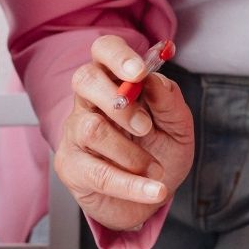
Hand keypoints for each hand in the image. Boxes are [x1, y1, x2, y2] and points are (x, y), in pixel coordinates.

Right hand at [54, 35, 193, 230]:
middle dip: (117, 100)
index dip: (117, 56)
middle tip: (145, 126)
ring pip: (92, 129)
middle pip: (85, 79)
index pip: (104, 50)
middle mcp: (89, 102)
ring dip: (131, 153)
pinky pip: (97, 173)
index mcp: (114, 82)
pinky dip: (131, 185)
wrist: (149, 198)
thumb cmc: (159, 153)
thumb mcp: (178, 128)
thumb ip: (169, 103)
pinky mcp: (71, 166)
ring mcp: (75, 132)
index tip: (139, 72)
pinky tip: (152, 190)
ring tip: (154, 169)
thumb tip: (155, 80)